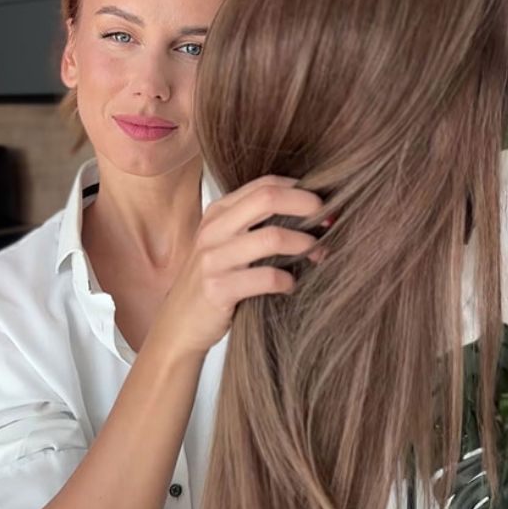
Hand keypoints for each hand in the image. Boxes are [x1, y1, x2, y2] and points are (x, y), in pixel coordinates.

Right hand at [147, 176, 325, 356]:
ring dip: (304, 244)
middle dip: (307, 205)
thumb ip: (252, 223)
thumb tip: (306, 210)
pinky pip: (266, 278)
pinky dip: (288, 280)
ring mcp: (212, 259)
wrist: (179, 324)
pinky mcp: (218, 289)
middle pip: (267, 198)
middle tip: (329, 220)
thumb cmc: (211, 282)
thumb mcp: (224, 244)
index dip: (300, 189)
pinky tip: (290, 285)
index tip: (323, 203)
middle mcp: (213, 230)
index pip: (264, 184)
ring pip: (271, 237)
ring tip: (318, 254)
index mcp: (217, 213)